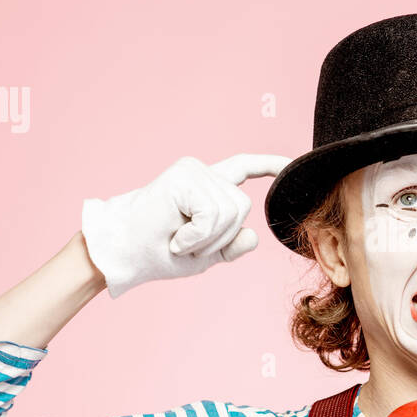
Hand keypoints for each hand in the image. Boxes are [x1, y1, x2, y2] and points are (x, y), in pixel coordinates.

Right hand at [81, 154, 290, 297]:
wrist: (125, 254)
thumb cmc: (159, 252)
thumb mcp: (206, 254)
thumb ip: (232, 244)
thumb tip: (254, 235)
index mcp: (209, 186)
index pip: (245, 168)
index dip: (270, 165)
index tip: (292, 163)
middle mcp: (204, 173)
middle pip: (243, 207)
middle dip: (221, 236)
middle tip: (186, 243)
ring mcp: (194, 171)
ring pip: (231, 212)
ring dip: (207, 238)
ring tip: (179, 239)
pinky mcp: (184, 177)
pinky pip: (213, 214)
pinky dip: (198, 234)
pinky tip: (176, 236)